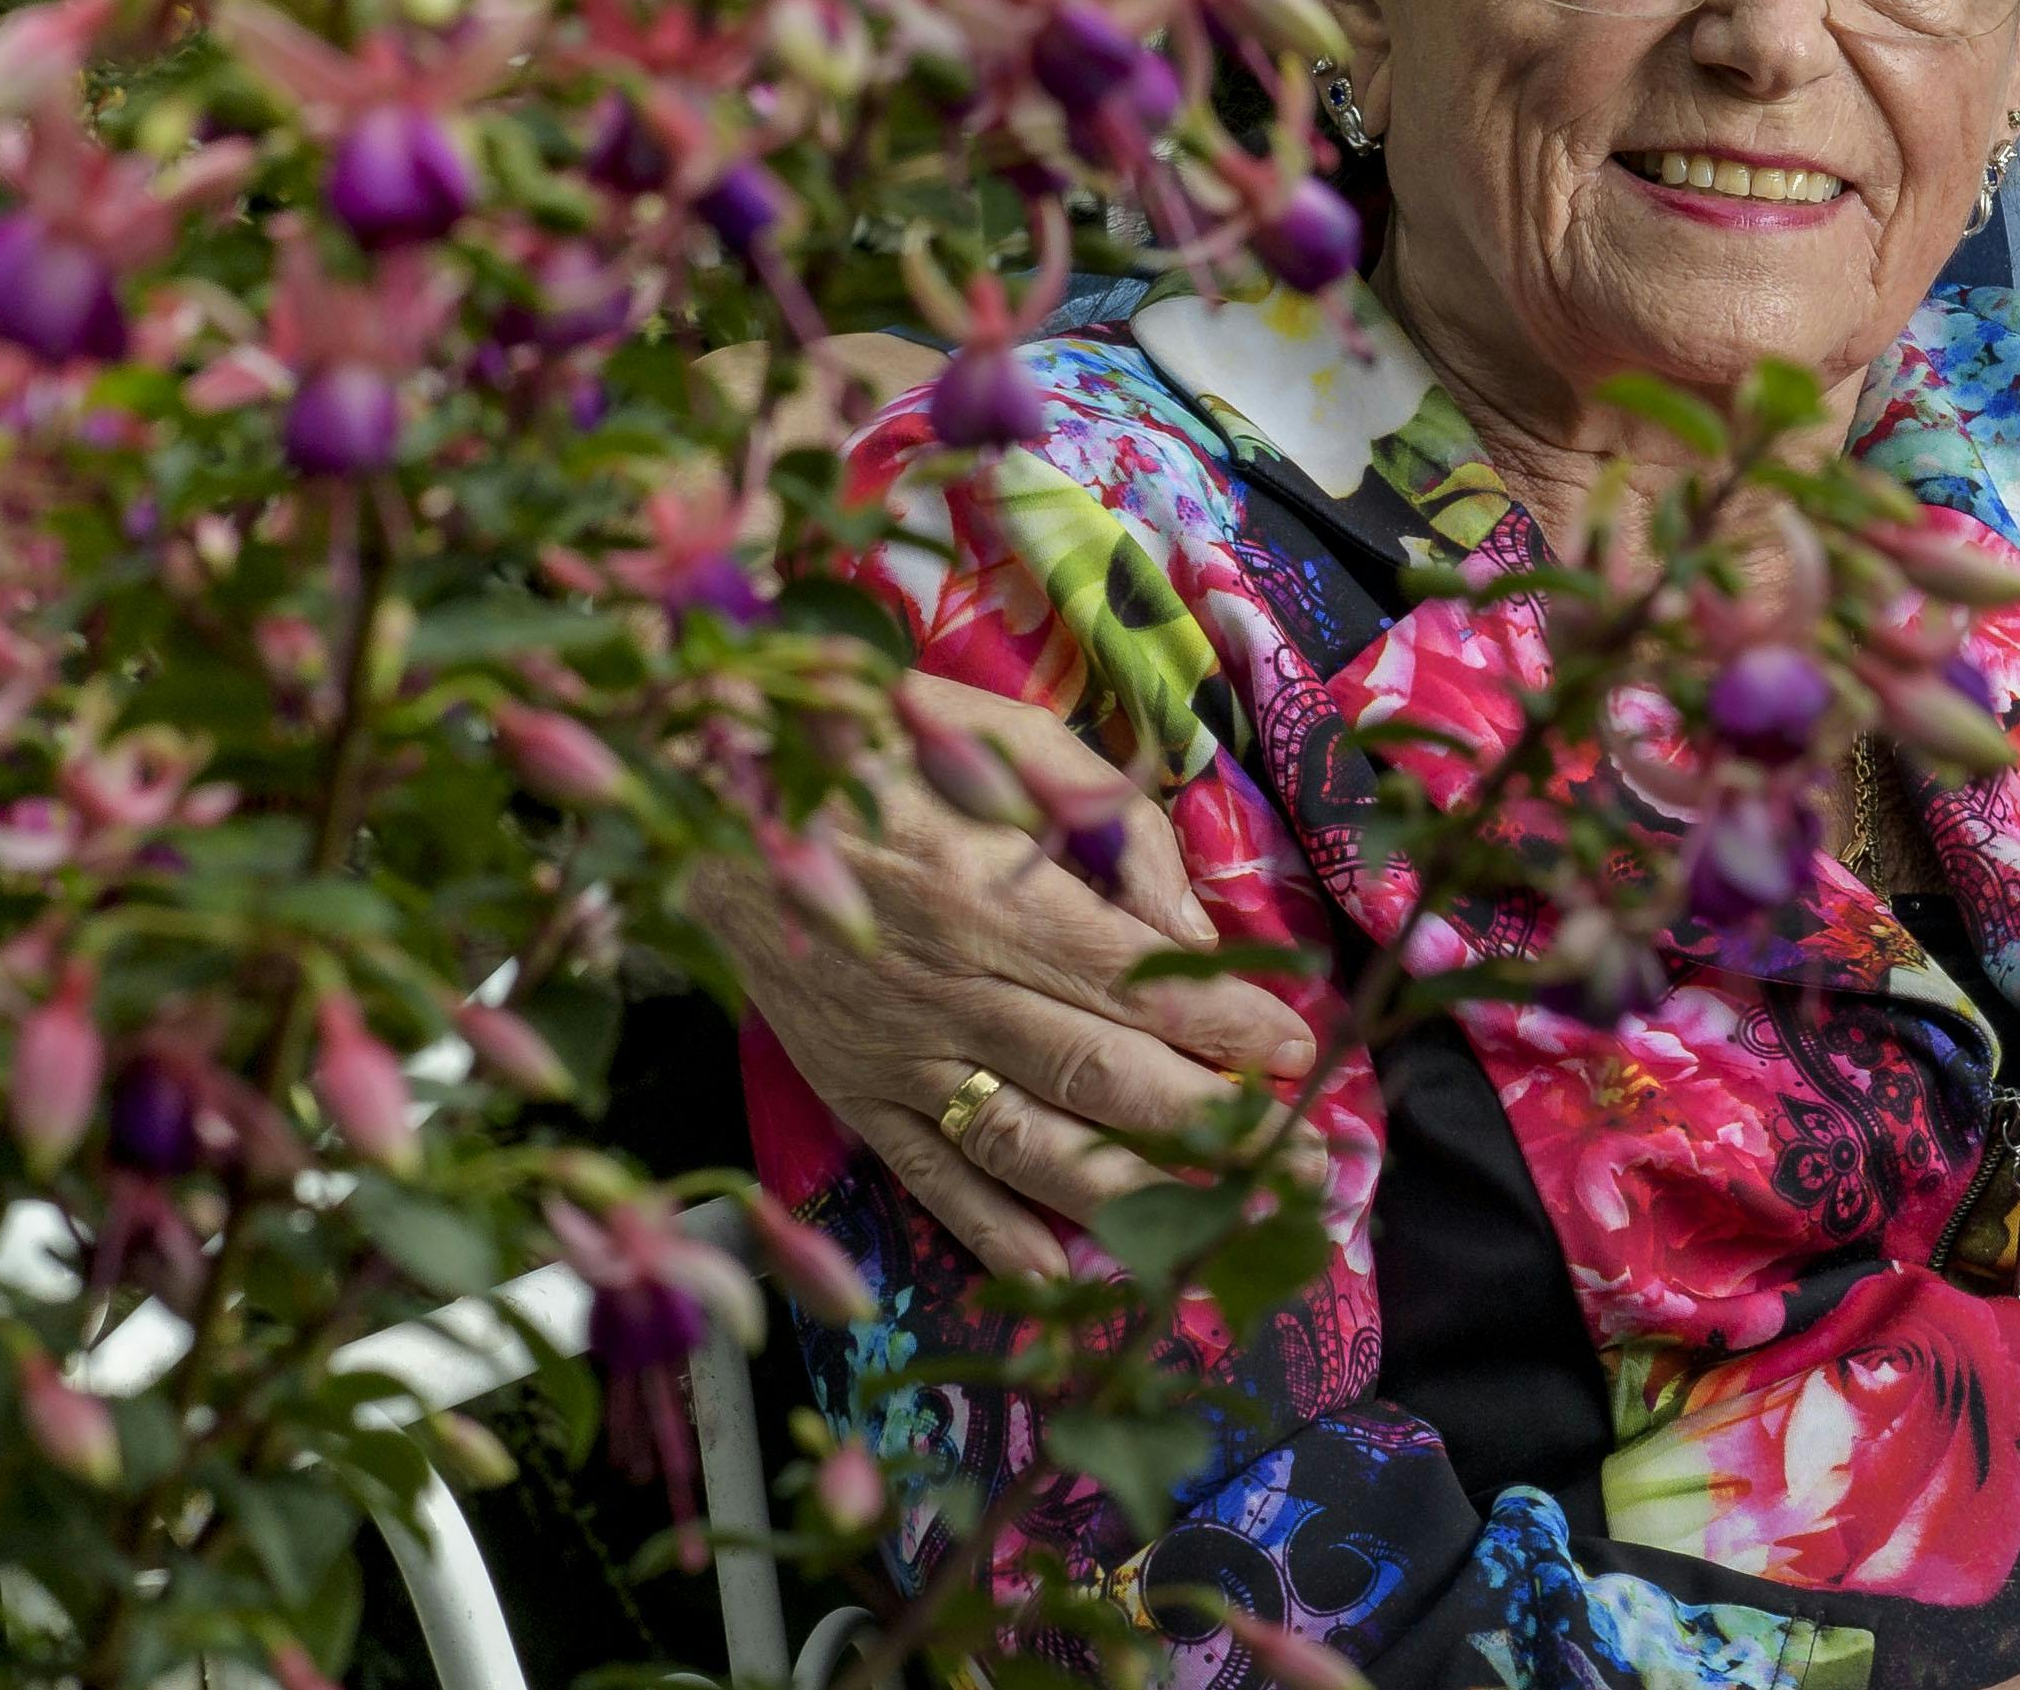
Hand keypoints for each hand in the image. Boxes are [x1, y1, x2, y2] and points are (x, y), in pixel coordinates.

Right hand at [688, 673, 1319, 1280]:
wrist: (714, 801)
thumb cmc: (882, 752)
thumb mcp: (1005, 739)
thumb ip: (1110, 823)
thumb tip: (1189, 934)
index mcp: (991, 893)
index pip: (1135, 980)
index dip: (1223, 1022)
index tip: (1296, 1053)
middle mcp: (950, 988)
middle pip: (1102, 1076)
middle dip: (1215, 1128)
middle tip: (1306, 1168)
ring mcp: (896, 1053)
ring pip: (1030, 1144)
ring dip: (1135, 1197)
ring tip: (1222, 1231)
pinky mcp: (852, 1093)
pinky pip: (930, 1177)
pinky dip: (996, 1235)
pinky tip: (1065, 1279)